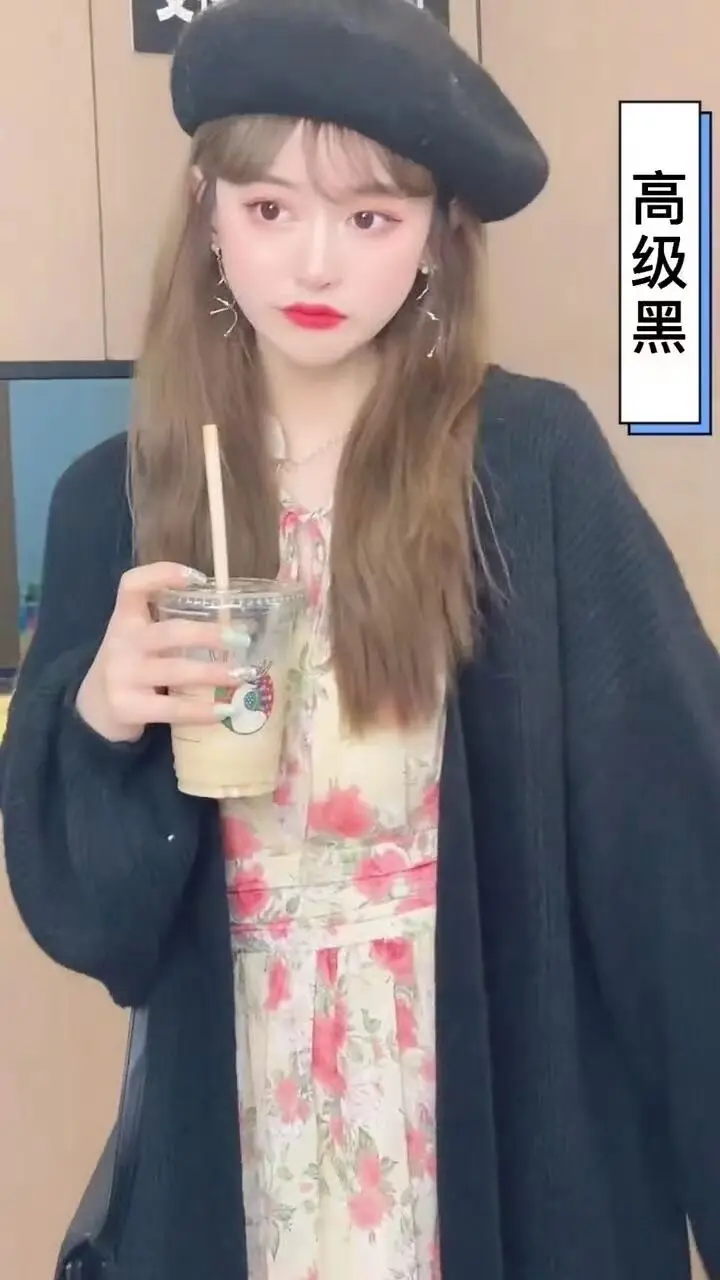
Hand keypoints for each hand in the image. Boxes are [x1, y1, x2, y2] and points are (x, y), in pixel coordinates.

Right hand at [76, 563, 246, 743]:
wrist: (92, 710)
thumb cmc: (130, 666)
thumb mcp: (137, 638)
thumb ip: (169, 627)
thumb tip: (231, 624)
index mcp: (125, 619)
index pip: (133, 585)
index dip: (162, 574)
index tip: (198, 578)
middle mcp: (121, 643)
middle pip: (170, 633)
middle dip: (208, 635)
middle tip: (241, 639)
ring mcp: (123, 675)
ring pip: (176, 671)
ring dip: (213, 673)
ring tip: (242, 676)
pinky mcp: (127, 706)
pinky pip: (172, 708)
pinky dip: (201, 710)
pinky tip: (224, 712)